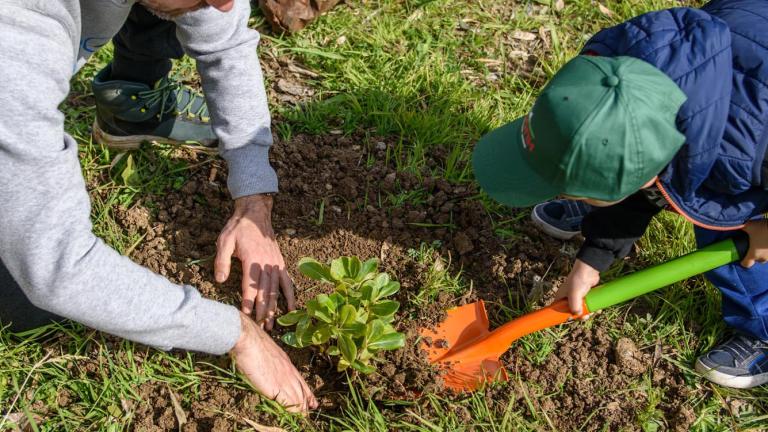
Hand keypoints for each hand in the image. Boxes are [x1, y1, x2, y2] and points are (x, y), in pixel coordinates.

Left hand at [215, 194, 294, 329]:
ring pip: (276, 290)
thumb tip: (219, 280)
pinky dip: (290, 295)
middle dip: (263, 311)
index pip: (250, 286)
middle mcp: (266, 264)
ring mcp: (275, 264)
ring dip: (275, 308)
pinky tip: (292, 309)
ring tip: (272, 325)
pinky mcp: (280, 263)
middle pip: (265, 292)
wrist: (256, 214)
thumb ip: (222, 261)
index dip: (248, 302)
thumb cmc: (238, 228)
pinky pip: (287, 282)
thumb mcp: (224, 241)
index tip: (247, 316)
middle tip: (261, 328)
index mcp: (252, 260)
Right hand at [231, 312, 317, 411]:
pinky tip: (296, 418)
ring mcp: (284, 380)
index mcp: (287, 363)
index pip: (300, 381)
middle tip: (311, 410)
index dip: (307, 392)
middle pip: (302, 391)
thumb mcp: (267, 351)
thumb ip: (270, 362)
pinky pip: (289, 403)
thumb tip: (266, 366)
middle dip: (307, 402)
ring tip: (304, 418)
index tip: (311, 399)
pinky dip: (293, 412)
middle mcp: (289, 372)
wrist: (249, 340)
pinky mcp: (276, 388)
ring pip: (298, 399)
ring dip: (301, 410)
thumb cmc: (252, 342)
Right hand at [553, 259, 599, 318]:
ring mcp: (577, 297)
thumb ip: (574, 306)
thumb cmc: (577, 281)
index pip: (559, 310)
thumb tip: (578, 315)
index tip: (572, 319)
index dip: (565, 316)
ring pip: (581, 309)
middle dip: (580, 315)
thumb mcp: (574, 295)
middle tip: (586, 316)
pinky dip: (592, 308)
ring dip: (588, 312)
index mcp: (561, 297)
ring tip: (594, 311)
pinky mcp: (585, 295)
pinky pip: (588, 304)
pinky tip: (597, 309)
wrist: (588, 270)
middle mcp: (568, 298)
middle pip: (572, 311)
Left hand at [741, 220, 767, 267]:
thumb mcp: (750, 226)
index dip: (743, 261)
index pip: (746, 264)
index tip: (741, 257)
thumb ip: (742, 227)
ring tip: (762, 241)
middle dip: (754, 255)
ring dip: (764, 251)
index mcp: (753, 254)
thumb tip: (736, 224)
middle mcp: (763, 257)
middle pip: (758, 260)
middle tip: (752, 246)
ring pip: (766, 256)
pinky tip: (767, 241)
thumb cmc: (764, 229)